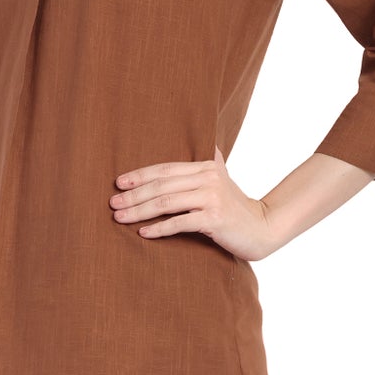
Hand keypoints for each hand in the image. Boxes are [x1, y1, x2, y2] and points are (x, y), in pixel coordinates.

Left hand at [109, 145, 281, 261]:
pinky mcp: (214, 219)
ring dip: (140, 210)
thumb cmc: (235, 207)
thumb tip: (203, 141)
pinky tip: (143, 233)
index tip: (118, 183)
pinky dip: (159, 228)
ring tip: (120, 218)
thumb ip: (209, 163)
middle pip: (162, 185)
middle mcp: (209, 178)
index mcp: (207, 166)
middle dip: (134, 195)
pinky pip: (179, 223)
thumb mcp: (222, 180)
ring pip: (166, 202)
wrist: (262, 228)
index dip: (140, 175)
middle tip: (112, 203)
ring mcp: (212, 198)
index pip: (165, 169)